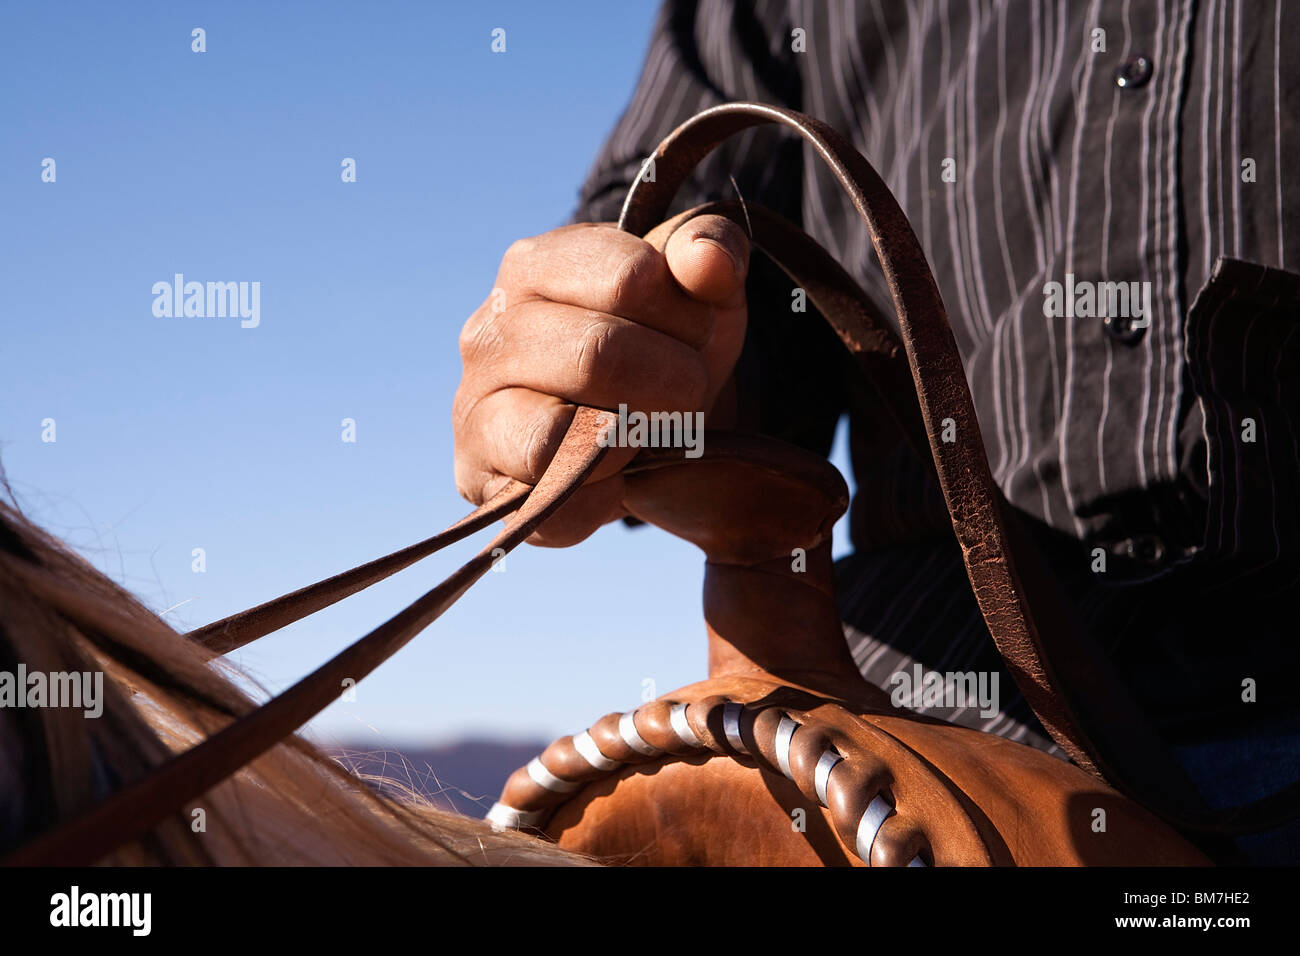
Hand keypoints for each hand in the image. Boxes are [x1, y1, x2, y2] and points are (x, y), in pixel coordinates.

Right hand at [453, 214, 749, 545]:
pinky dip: (605, 494)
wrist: (636, 422)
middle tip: (686, 392)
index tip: (696, 332)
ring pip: (562, 434)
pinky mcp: (482, 480)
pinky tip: (616, 472)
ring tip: (646, 430)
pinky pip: (554, 498)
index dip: (689, 315)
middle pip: (600, 356)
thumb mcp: (698, 287)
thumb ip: (709, 250)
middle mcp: (488, 334)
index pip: (631, 279)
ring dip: (634, 439)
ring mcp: (474, 410)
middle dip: (672, 383)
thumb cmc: (663, 341)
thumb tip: (707, 262)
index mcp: (533, 266)